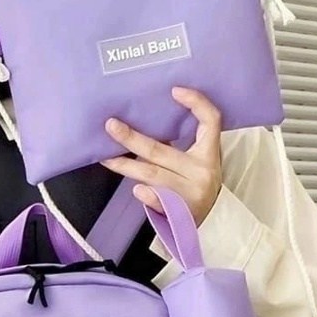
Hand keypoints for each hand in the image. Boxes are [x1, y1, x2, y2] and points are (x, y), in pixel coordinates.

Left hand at [101, 87, 222, 225]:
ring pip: (152, 174)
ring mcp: (190, 193)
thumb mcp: (194, 165)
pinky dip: (146, 195)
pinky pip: (158, 200)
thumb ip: (174, 149)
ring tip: (105, 157)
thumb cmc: (195, 188)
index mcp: (208, 154)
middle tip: (111, 125)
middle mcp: (201, 171)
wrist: (209, 226)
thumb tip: (137, 127)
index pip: (211, 121)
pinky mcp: (180, 212)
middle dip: (132, 138)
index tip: (175, 90)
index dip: (196, 103)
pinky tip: (136, 189)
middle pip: (161, 150)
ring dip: (125, 165)